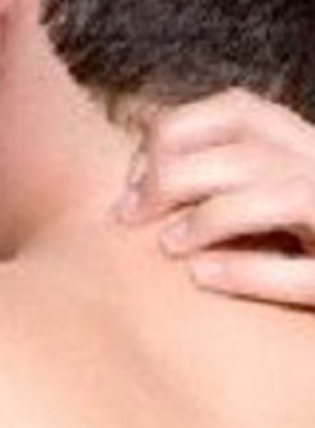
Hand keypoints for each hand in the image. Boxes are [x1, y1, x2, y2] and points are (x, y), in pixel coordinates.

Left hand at [116, 89, 314, 305]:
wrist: (312, 318)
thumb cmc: (290, 239)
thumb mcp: (263, 188)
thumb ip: (215, 170)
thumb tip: (135, 174)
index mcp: (306, 144)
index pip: (237, 109)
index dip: (173, 133)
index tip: (133, 178)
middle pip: (249, 153)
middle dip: (174, 178)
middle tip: (130, 214)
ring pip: (281, 200)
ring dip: (210, 219)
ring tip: (168, 245)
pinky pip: (306, 276)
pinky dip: (247, 272)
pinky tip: (200, 276)